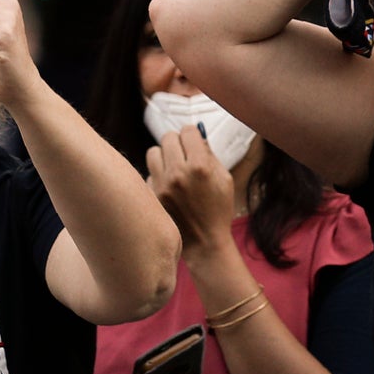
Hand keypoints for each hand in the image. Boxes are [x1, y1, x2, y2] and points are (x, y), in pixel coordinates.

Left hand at [144, 125, 235, 256]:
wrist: (205, 242)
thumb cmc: (219, 210)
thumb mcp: (224, 179)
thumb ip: (210, 154)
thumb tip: (197, 135)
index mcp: (200, 166)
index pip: (188, 131)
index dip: (192, 134)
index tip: (194, 141)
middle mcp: (178, 173)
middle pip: (168, 138)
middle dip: (177, 143)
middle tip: (183, 153)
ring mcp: (162, 185)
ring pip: (153, 152)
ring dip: (163, 156)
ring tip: (173, 168)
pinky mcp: (152, 196)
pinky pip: (149, 173)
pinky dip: (158, 176)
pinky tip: (169, 187)